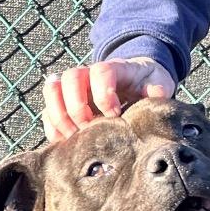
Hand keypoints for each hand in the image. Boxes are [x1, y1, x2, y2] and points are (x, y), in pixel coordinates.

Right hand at [42, 58, 174, 140]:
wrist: (139, 81)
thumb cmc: (148, 85)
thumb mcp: (159, 85)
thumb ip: (158, 93)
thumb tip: (155, 102)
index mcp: (115, 69)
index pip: (101, 71)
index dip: (104, 93)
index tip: (115, 114)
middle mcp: (90, 75)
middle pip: (71, 78)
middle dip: (78, 106)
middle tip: (90, 128)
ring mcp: (76, 88)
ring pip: (54, 90)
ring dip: (59, 115)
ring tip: (73, 137)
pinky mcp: (68, 104)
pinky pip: (50, 110)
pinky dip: (52, 126)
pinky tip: (62, 141)